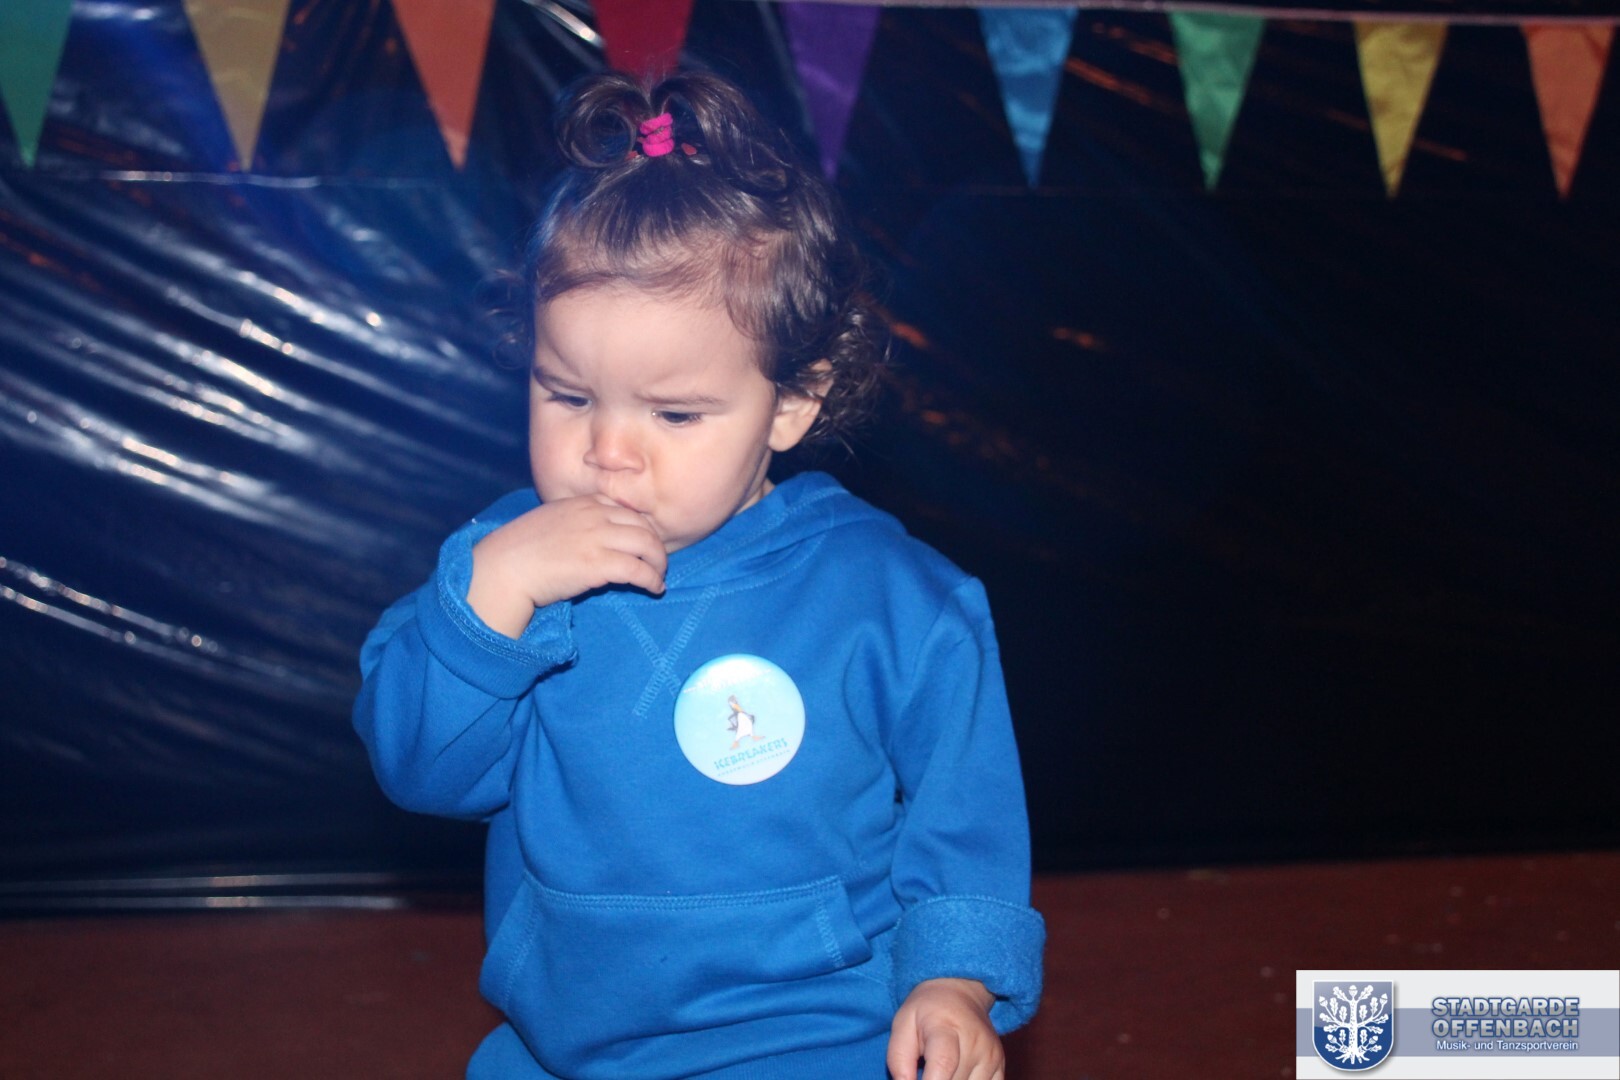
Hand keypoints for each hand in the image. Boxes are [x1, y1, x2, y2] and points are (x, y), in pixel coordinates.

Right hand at [466, 495, 666, 636]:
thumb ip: (577, 522)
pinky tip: (654, 588)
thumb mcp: (553, 521)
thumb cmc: (522, 550)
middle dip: (656, 545)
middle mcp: (595, 515)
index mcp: (584, 502)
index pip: (627, 510)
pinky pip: (639, 570)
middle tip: (658, 563)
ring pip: (648, 545)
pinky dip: (652, 580)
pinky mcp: (599, 564)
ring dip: (659, 563)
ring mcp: (598, 538)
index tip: (644, 544)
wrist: (504, 567)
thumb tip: (595, 537)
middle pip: (643, 526)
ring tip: (659, 576)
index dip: (641, 528)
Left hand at [888, 978, 1002, 1079]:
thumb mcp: (902, 1025)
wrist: (959, 993)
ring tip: (940, 1070)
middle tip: (926, 1070)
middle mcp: (975, 1042)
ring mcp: (991, 1056)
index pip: (943, 1064)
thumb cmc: (925, 1012)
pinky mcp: (1000, 1066)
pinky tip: (956, 1074)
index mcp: (946, 1028)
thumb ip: (898, 1060)